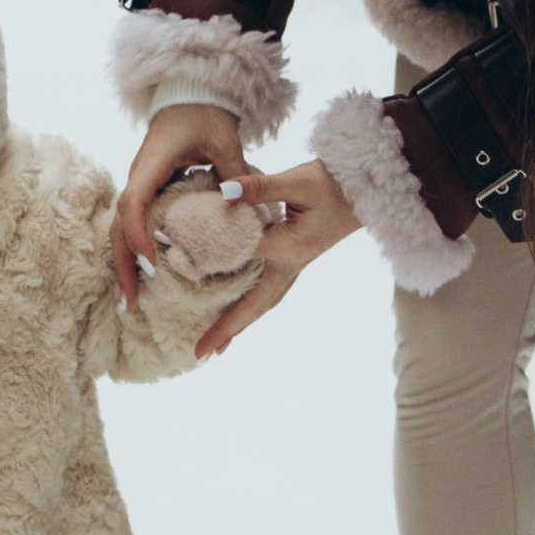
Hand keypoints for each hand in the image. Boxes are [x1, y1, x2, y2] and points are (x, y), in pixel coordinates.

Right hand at [112, 102, 244, 304]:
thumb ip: (235, 170)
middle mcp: (139, 177)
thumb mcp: (225, 140)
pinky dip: (133, 251)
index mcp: (152, 164)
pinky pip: (133, 225)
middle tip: (131, 302)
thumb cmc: (206, 114)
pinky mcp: (147, 192)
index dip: (138, 234)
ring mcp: (140, 185)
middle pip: (118, 225)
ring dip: (123, 264)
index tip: (152, 263)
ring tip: (130, 301)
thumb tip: (247, 206)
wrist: (190, 96)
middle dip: (123, 264)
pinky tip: (142, 277)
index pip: (134, 203)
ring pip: (120, 229)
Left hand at [192, 156, 360, 359]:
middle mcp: (291, 265)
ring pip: (263, 304)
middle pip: (253, 306)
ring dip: (239, 325)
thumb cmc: (332, 182)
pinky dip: (251, 308)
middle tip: (201, 354)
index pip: (237, 257)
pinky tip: (240, 313)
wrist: (365, 190)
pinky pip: (269, 293)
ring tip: (218, 347)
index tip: (170, 256)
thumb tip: (223, 193)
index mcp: (287, 246)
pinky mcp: (296, 262)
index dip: (203, 256)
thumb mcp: (297, 180)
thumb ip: (258, 187)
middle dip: (227, 330)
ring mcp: (295, 267)